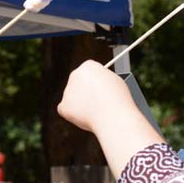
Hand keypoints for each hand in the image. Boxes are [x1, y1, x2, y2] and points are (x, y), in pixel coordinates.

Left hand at [58, 60, 164, 177]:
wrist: (113, 115)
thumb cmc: (120, 99)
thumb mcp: (116, 83)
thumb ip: (103, 82)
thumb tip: (97, 89)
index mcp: (89, 66)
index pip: (90, 71)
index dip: (98, 81)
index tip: (103, 89)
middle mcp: (75, 75)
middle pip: (79, 82)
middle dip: (86, 91)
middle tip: (99, 102)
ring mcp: (67, 91)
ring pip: (73, 97)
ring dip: (81, 103)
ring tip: (98, 111)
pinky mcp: (64, 106)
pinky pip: (66, 110)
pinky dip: (74, 115)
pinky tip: (86, 117)